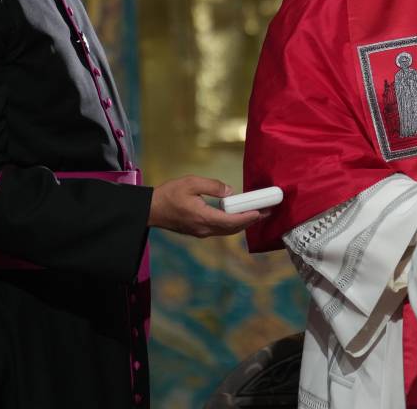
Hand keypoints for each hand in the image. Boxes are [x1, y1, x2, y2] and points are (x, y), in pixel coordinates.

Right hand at [148, 175, 266, 237]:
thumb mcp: (191, 183)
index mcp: (204, 218)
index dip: (248, 217)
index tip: (261, 211)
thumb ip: (213, 186)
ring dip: (242, 223)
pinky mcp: (198, 231)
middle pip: (233, 229)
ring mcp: (201, 232)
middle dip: (251, 220)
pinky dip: (232, 224)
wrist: (150, 210)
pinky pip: (220, 230)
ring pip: (227, 231)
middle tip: (266, 212)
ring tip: (256, 213)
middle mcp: (204, 229)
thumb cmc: (169, 194)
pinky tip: (237, 216)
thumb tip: (229, 191)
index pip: (232, 222)